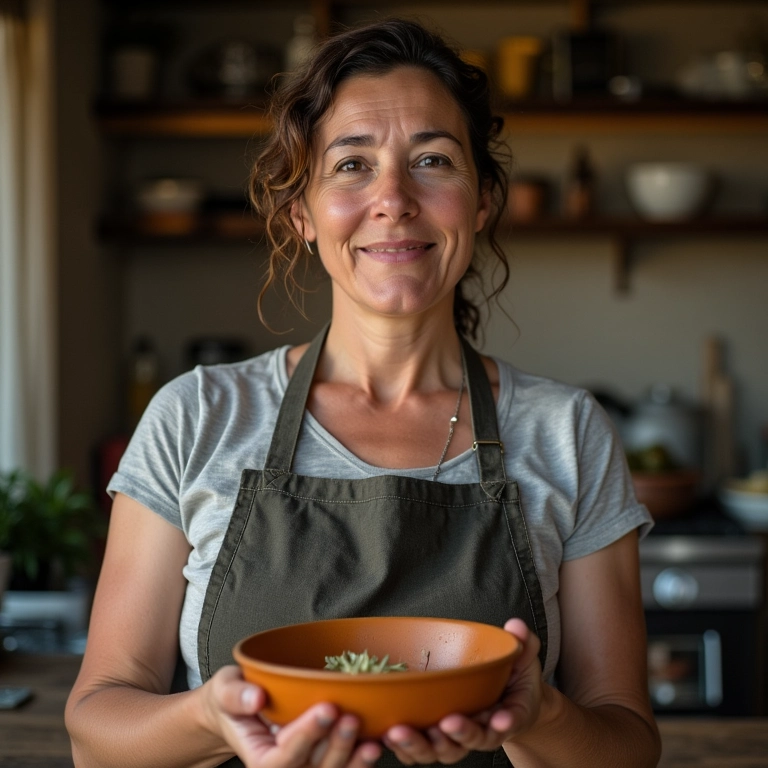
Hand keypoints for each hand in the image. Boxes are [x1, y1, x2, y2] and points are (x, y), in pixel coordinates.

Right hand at [203, 665, 381, 767]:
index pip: (283, 757)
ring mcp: (305, 767)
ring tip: (372, 741)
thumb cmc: (232, 698)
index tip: (326, 708)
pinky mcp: (322, 761)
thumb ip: (236, 695)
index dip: (306, 735)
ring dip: (353, 760)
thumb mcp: (225, 690)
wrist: (240, 710)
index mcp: (259, 758)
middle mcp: (285, 767)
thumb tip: (255, 698)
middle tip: (351, 718)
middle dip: (335, 746)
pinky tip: (377, 745)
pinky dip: (360, 762)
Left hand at [382, 619, 542, 764]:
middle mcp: (481, 733)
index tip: (499, 718)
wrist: (507, 701)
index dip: (503, 723)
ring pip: (438, 751)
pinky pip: (419, 751)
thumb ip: (523, 644)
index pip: (505, 723)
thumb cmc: (514, 678)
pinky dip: (403, 749)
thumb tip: (516, 626)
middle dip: (454, 736)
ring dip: (418, 745)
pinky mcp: (436, 738)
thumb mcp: (524, 660)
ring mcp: (456, 739)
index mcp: (507, 716)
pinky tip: (385, 737)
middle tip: (442, 724)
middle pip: (467, 743)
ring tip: (399, 732)